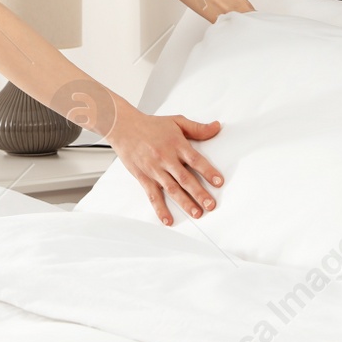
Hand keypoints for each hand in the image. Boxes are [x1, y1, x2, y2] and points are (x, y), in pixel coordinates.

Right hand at [106, 107, 223, 224]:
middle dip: (199, 193)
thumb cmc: (150, 126)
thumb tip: (216, 127)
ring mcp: (154, 170)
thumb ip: (197, 128)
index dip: (208, 171)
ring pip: (172, 189)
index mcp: (176, 145)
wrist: (123, 127)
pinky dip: (160, 209)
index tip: (218, 182)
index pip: (195, 160)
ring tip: (196, 213)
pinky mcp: (144, 177)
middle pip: (185, 178)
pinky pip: (153, 195)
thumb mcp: (176, 122)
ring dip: (184, 202)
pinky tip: (168, 219)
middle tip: (210, 205)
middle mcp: (166, 158)